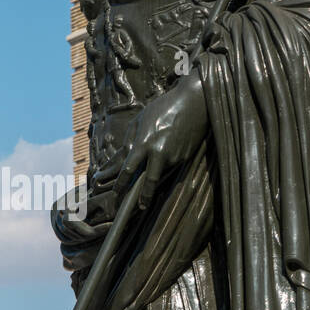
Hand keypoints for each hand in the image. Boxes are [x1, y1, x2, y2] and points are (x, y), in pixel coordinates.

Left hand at [93, 71, 206, 208]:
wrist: (193, 102)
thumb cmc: (163, 108)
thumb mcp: (140, 121)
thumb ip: (129, 141)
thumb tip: (120, 159)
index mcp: (144, 143)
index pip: (128, 170)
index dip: (121, 184)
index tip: (116, 193)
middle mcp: (159, 153)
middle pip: (149, 181)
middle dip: (144, 197)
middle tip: (140, 207)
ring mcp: (174, 156)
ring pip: (161, 172)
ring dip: (156, 174)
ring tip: (152, 172)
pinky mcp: (185, 156)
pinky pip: (171, 164)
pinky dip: (167, 162)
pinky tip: (169, 149)